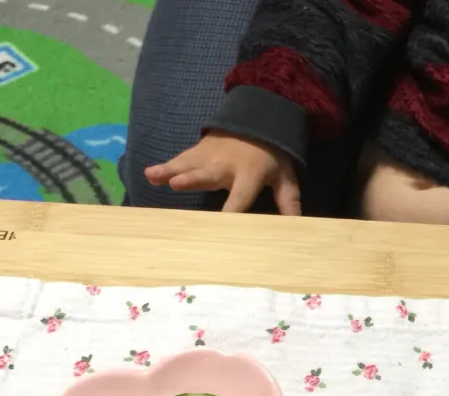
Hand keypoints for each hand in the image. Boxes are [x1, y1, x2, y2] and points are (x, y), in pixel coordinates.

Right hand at [145, 132, 300, 214]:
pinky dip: (165, 166)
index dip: (232, 210)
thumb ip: (289, 199)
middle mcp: (226, 165)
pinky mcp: (199, 150)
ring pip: (189, 165)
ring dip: (171, 171)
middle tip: (178, 184)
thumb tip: (298, 225)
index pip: (241, 197)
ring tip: (154, 177)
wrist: (259, 119)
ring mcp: (210, 156)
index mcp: (249, 175)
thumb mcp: (285, 175)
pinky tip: (150, 173)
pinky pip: (182, 159)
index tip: (222, 224)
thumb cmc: (272, 156)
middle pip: (208, 175)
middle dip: (193, 179)